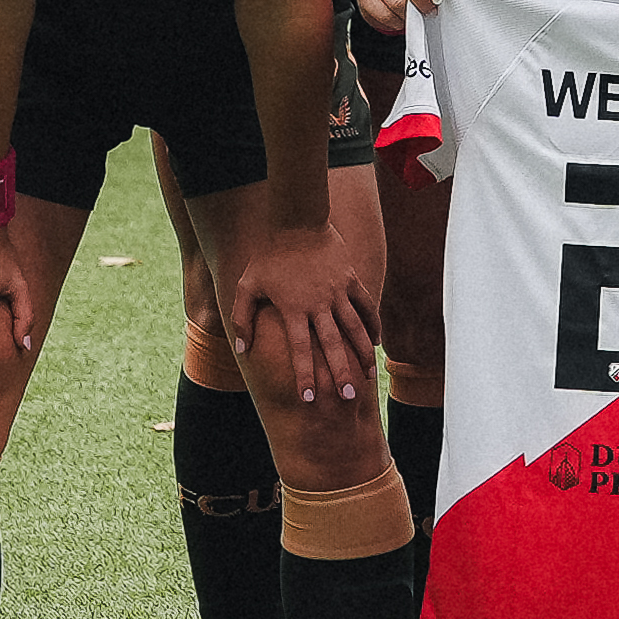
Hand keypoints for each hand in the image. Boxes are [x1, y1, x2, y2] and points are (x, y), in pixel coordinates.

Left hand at [225, 213, 377, 404]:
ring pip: (355, 328)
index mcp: (293, 308)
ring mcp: (338, 291)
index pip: (300, 349)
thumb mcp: (246, 285)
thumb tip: (242, 349)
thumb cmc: (268, 255)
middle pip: (332, 345)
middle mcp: (318, 303)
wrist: (296, 219)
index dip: (304, 375)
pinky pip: (365, 306)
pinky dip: (372, 325)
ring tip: (368, 378)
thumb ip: (242, 318)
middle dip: (340, 373)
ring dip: (363, 354)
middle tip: (348, 398)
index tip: (309, 398)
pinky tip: (376, 343)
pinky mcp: (350, 279)